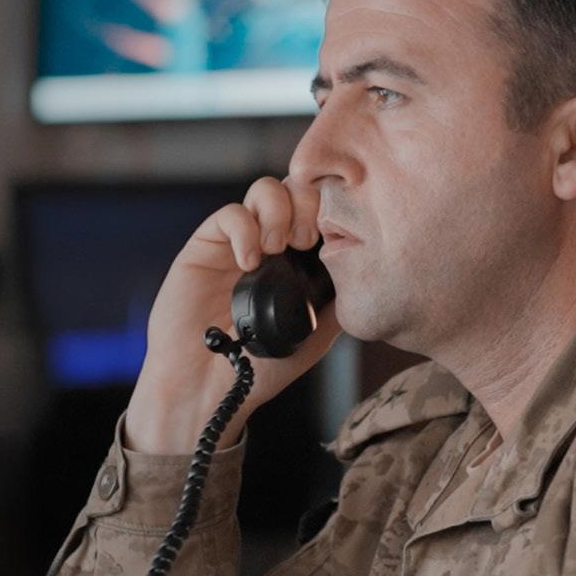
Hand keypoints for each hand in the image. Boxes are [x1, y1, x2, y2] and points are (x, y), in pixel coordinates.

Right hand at [125, 174, 345, 452]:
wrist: (211, 388)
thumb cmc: (262, 366)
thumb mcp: (317, 333)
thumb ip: (340, 300)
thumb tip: (370, 272)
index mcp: (302, 257)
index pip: (323, 208)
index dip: (335, 208)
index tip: (339, 233)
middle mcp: (273, 241)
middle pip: (298, 187)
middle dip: (308, 203)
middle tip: (308, 240)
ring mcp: (240, 241)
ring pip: (265, 189)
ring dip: (278, 211)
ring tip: (277, 248)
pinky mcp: (205, 246)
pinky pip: (229, 215)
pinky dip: (244, 230)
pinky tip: (249, 261)